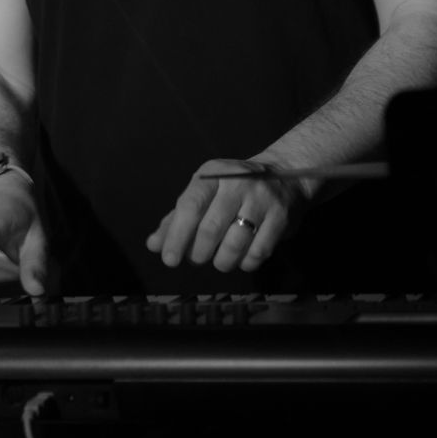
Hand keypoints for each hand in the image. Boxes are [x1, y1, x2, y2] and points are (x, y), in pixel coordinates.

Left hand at [144, 158, 307, 274]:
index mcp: (212, 174)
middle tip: (197, 258)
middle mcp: (237, 182)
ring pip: (235, 244)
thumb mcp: (204, 192)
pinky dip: (246, 263)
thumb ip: (177, 218)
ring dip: (223, 261)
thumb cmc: (232, 189)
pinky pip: (258, 252)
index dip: (177, 235)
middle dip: (199, 253)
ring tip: (220, 260)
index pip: (190, 206)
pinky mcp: (281, 217)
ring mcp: (261, 198)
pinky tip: (243, 258)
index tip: (169, 259)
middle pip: (211, 229)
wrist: (283, 175)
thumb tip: (153, 245)